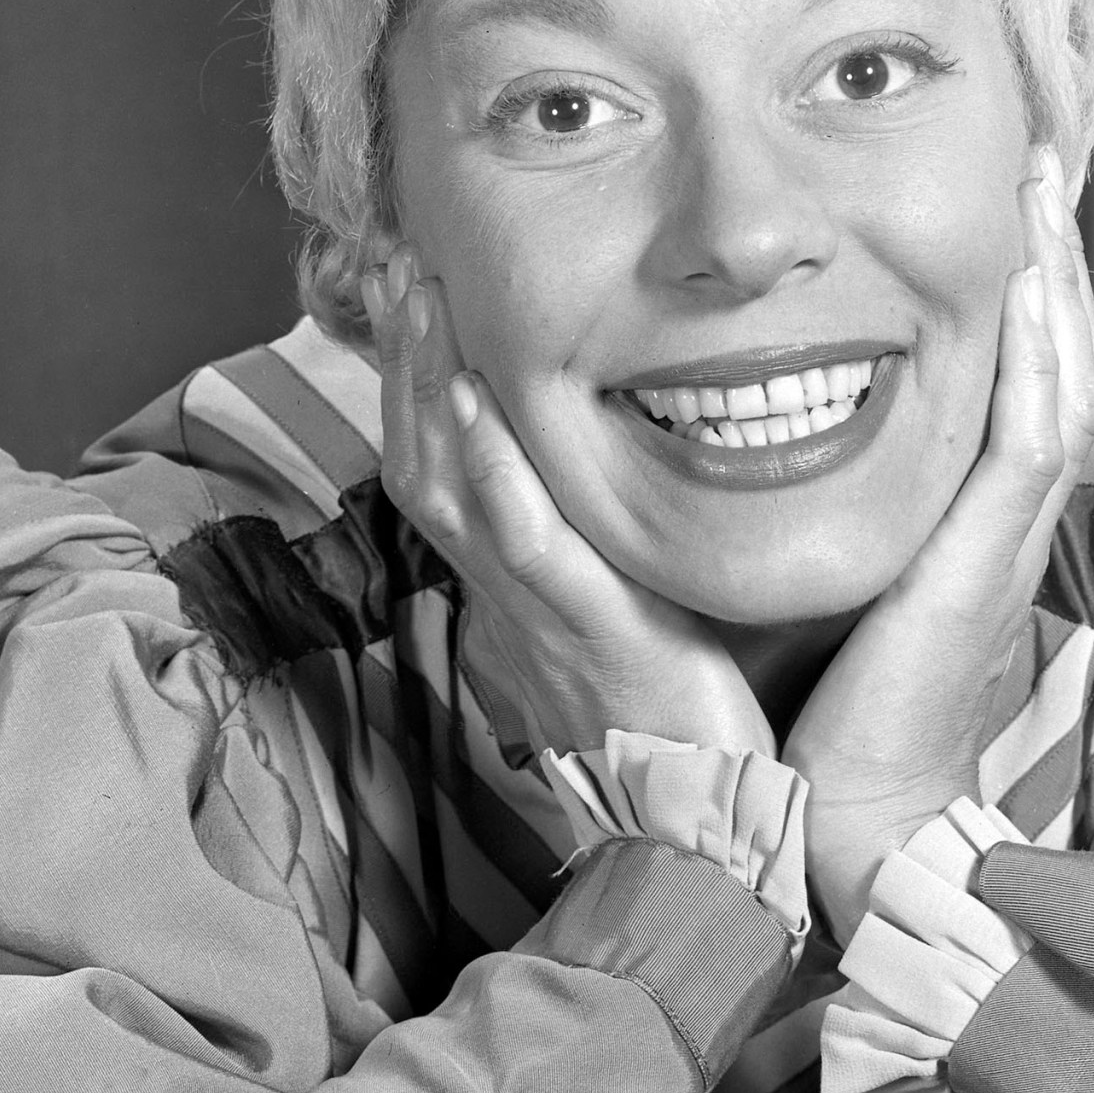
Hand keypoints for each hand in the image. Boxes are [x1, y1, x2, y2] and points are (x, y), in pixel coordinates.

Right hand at [363, 248, 773, 760]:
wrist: (693, 828)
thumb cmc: (676, 720)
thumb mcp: (632, 610)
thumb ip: (610, 545)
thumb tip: (616, 478)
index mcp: (521, 580)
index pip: (446, 466)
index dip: (418, 380)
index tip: (417, 292)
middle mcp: (511, 589)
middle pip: (426, 458)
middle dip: (407, 357)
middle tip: (400, 264)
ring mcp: (541, 610)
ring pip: (455, 488)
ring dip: (430, 387)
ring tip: (423, 299)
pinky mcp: (590, 630)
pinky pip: (524, 545)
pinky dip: (493, 474)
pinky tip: (474, 409)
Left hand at [783, 149, 1093, 945]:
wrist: (829, 813)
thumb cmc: (808, 705)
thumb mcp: (804, 570)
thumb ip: (793, 495)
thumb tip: (732, 417)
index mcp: (952, 514)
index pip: (997, 372)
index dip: (1007, 284)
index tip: (991, 194)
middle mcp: (991, 517)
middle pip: (1047, 359)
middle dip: (1046, 254)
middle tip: (1039, 157)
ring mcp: (999, 541)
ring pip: (1057, 383)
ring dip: (1056, 280)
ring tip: (1046, 188)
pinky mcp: (985, 570)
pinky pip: (1031, 448)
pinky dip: (1038, 365)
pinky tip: (1028, 292)